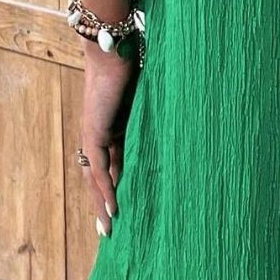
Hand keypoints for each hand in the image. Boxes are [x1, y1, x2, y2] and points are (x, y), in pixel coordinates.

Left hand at [79, 47, 139, 236]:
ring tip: (110, 228)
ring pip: (96, 179)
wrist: (114, 49)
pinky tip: (113, 208)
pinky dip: (106, 190)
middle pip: (100, 178)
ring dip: (103, 204)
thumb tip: (184, 118)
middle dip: (104, 205)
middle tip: (110, 231)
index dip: (116, 187)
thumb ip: (155, 113)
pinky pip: (99, 169)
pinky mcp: (94, 133)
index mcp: (112, 128)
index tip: (124, 208)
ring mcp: (94, 135)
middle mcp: (99, 135)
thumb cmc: (132, 64)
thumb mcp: (147, 98)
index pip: (112, 166)